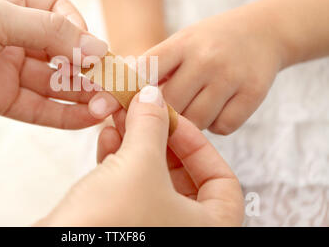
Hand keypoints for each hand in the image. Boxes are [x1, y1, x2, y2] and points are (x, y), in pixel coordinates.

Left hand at [0, 0, 107, 127]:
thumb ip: (50, 32)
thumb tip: (97, 47)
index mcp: (11, 0)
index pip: (60, 13)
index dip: (81, 31)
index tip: (95, 49)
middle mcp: (11, 33)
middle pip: (60, 51)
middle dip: (87, 68)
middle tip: (112, 86)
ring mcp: (5, 66)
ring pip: (52, 82)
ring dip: (79, 95)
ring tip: (104, 105)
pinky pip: (35, 107)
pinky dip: (61, 114)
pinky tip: (84, 119)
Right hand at [39, 86, 243, 225]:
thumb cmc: (111, 225)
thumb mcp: (139, 164)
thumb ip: (151, 125)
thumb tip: (153, 98)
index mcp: (208, 227)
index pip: (222, 180)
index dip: (198, 143)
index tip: (172, 119)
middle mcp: (181, 230)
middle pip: (182, 175)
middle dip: (158, 137)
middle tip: (143, 112)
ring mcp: (151, 228)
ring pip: (151, 179)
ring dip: (136, 143)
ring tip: (120, 118)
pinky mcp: (122, 225)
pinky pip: (129, 188)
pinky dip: (120, 161)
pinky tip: (107, 138)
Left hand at [88, 8, 283, 133]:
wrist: (263, 31)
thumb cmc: (209, 42)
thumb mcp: (180, 43)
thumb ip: (153, 67)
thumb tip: (115, 92)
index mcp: (181, 44)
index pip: (145, 72)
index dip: (125, 94)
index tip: (108, 108)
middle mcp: (205, 59)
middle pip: (170, 105)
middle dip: (163, 115)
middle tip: (163, 117)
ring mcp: (231, 76)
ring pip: (197, 121)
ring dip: (191, 123)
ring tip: (194, 108)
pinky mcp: (253, 93)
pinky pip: (223, 126)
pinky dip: (216, 125)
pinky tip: (217, 109)